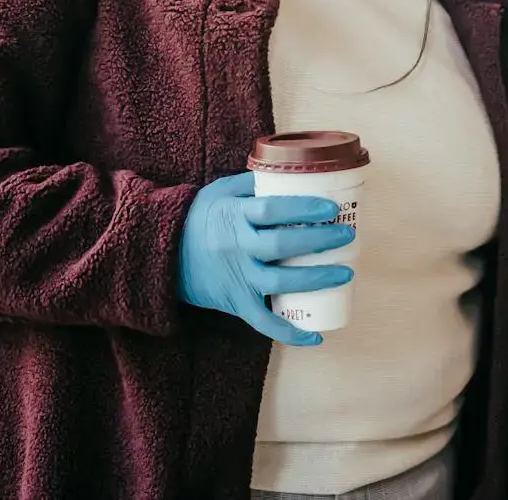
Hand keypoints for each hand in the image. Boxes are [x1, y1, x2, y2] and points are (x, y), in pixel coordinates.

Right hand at [176, 172, 353, 346]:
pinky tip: (315, 336)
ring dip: (316, 279)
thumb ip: (254, 183)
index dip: (303, 209)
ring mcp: (237, 277)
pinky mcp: (235, 302)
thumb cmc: (198, 218)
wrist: (160, 255)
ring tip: (345, 272)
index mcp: (234, 216)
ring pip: (280, 283)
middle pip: (282, 246)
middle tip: (347, 235)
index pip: (272, 210)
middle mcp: (236, 247)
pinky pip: (263, 322)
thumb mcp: (221, 192)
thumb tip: (293, 172)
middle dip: (319, 241)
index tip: (330, 209)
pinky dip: (289, 333)